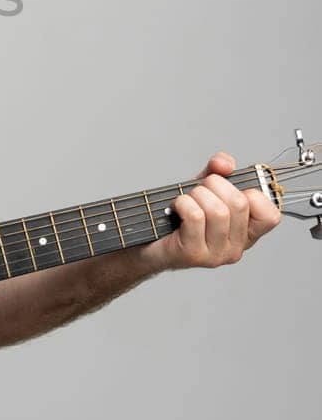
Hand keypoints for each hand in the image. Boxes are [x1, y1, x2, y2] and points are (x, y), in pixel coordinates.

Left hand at [142, 151, 281, 272]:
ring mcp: (216, 255)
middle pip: (239, 204)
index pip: (271, 215)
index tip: (231, 191)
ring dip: (196, 195)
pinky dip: (182, 203)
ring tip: (186, 200)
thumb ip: (218, 172)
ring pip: (218, 210)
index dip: (253, 195)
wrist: (148, 243)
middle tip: (199, 190)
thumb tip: (224, 163)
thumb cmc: (180, 216)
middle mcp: (236, 249)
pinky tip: (175, 209)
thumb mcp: (204, 189)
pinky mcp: (193, 254)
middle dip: (214, 185)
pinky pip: (195, 216)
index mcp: (246, 234)